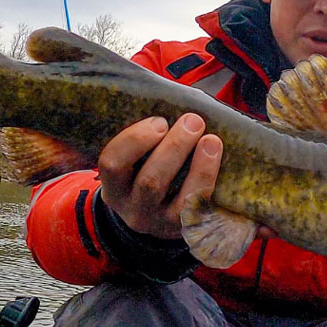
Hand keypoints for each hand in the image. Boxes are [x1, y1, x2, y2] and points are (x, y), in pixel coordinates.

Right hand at [98, 114, 222, 238]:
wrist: (161, 217)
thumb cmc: (151, 173)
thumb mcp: (137, 163)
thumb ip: (145, 138)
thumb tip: (169, 98)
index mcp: (114, 186)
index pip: (111, 163)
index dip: (135, 140)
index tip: (160, 121)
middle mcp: (132, 208)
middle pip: (150, 181)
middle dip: (174, 147)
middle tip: (193, 121)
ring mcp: (159, 222)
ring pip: (180, 198)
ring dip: (196, 164)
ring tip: (210, 138)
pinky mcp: (186, 229)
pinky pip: (198, 204)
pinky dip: (207, 176)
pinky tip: (215, 154)